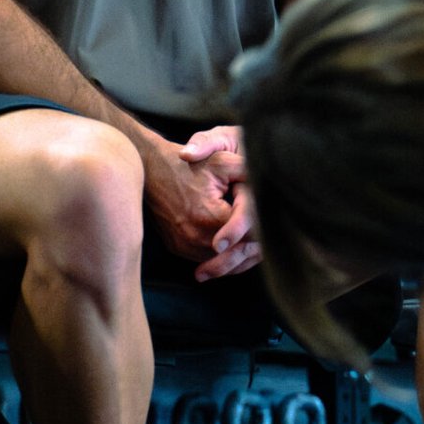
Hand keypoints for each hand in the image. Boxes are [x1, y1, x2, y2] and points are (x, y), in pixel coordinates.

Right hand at [180, 123, 260, 281]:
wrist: (151, 169)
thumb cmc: (189, 164)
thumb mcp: (222, 161)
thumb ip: (248, 174)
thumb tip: (272, 186)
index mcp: (209, 216)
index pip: (246, 236)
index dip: (262, 230)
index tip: (272, 224)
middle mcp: (194, 237)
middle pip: (234, 254)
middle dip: (252, 246)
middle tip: (268, 241)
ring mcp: (183, 245)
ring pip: (220, 262)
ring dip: (236, 255)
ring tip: (253, 244)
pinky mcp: (176, 248)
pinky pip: (204, 260)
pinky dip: (219, 256)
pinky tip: (232, 246)